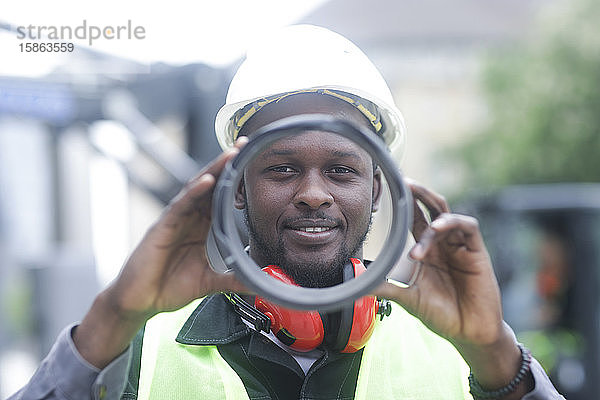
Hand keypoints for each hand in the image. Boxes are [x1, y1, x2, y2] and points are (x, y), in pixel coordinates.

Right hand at [74, 138, 247, 367]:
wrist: (140, 302)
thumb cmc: (169, 287)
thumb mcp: (210, 282)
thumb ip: (234, 280)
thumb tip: (261, 282)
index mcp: (200, 226)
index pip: (220, 197)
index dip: (235, 180)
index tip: (252, 163)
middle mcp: (188, 218)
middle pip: (209, 185)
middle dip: (226, 164)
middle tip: (243, 145)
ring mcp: (174, 220)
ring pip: (195, 189)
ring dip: (213, 170)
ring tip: (230, 155)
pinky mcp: (162, 228)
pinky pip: (179, 206)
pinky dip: (193, 193)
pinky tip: (206, 182)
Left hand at [376, 180, 531, 394]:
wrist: (468, 333)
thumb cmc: (441, 314)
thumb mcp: (408, 298)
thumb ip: (386, 288)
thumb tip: (358, 284)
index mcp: (427, 250)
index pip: (415, 219)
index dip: (405, 205)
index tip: (387, 192)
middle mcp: (443, 244)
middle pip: (431, 208)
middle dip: (418, 194)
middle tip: (403, 182)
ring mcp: (460, 246)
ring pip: (447, 214)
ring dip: (430, 211)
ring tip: (412, 219)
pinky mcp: (476, 252)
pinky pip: (467, 227)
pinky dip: (451, 223)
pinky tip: (437, 228)